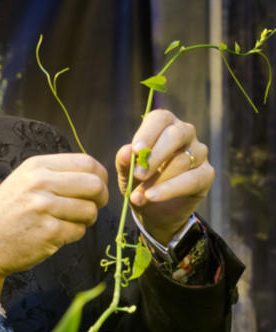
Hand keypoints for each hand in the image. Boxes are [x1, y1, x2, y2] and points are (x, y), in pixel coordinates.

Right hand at [0, 153, 108, 312]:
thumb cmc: (6, 214)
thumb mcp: (23, 181)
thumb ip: (54, 175)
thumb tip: (94, 176)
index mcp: (36, 166)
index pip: (86, 162)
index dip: (100, 176)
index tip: (98, 187)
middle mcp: (40, 183)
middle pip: (94, 185)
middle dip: (101, 198)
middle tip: (94, 207)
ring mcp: (44, 208)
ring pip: (90, 210)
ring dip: (86, 219)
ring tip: (69, 222)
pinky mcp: (49, 232)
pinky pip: (78, 231)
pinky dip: (73, 234)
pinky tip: (56, 234)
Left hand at [116, 109, 213, 243]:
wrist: (155, 212)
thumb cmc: (140, 184)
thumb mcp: (127, 174)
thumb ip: (124, 163)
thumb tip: (126, 151)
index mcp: (164, 126)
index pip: (160, 119)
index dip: (148, 134)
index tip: (135, 151)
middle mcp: (185, 134)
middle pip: (176, 135)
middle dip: (155, 156)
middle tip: (137, 174)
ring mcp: (199, 152)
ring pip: (182, 161)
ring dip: (157, 180)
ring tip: (137, 196)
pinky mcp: (206, 174)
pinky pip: (191, 180)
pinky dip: (169, 190)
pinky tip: (152, 197)